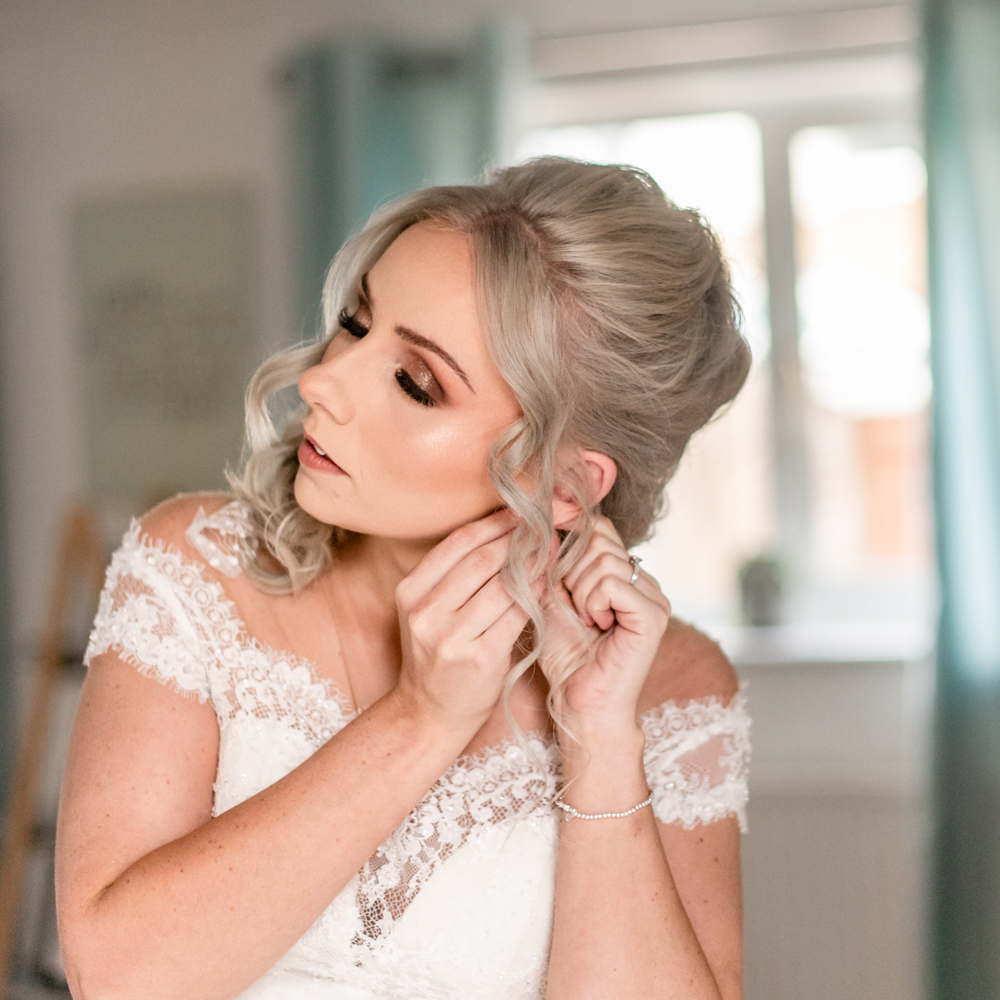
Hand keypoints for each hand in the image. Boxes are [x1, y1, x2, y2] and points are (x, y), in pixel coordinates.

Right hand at [393, 509, 529, 734]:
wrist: (430, 715)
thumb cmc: (438, 658)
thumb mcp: (430, 611)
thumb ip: (455, 575)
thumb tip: (501, 529)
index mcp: (410, 591)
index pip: (458, 542)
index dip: (495, 523)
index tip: (523, 512)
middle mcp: (425, 611)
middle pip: (481, 559)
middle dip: (518, 538)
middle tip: (546, 525)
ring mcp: (450, 636)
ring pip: (502, 584)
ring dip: (533, 563)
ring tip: (553, 548)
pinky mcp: (479, 657)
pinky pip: (516, 614)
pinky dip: (535, 593)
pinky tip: (548, 582)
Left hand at [540, 516, 669, 738]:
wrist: (578, 702)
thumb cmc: (565, 656)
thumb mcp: (550, 596)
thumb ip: (552, 560)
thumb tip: (549, 523)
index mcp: (625, 575)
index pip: (598, 527)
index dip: (569, 544)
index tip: (557, 579)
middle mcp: (645, 581)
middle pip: (599, 538)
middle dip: (571, 571)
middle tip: (575, 608)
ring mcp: (654, 597)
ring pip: (603, 559)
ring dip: (579, 592)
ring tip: (586, 621)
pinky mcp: (653, 615)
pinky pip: (611, 583)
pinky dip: (592, 603)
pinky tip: (598, 627)